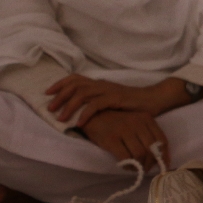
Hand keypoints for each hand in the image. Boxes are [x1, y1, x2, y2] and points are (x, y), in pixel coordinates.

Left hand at [46, 75, 191, 125]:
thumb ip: (99, 102)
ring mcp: (108, 91)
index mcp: (100, 83)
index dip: (59, 84)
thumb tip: (82, 111)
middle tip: (50, 108)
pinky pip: (96, 105)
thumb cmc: (134, 104)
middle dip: (60, 96)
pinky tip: (79, 123)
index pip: (75, 78)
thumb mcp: (113, 101)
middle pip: (75, 85)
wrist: (155, 99)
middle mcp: (102, 84)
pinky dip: (85, 114)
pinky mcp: (116, 98)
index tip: (47, 93)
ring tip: (61, 118)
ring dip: (69, 106)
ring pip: (82, 94)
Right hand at [81, 109, 170, 168]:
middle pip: (152, 149)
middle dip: (151, 163)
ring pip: (140, 154)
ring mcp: (124, 130)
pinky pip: (125, 157)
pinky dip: (128, 165)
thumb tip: (161, 156)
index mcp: (146, 118)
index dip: (164, 155)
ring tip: (136, 168)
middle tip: (146, 169)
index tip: (163, 164)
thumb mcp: (135, 123)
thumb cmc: (116, 122)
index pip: (162, 139)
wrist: (91, 115)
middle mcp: (137, 122)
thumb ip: (147, 135)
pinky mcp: (111, 139)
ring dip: (140, 165)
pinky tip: (127, 166)